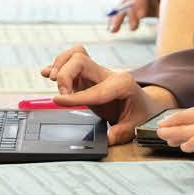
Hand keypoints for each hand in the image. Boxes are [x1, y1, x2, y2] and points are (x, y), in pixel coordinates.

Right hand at [38, 45, 167, 142]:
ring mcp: (97, 73)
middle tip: (61, 96)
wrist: (146, 104)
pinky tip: (47, 72)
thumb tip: (107, 139)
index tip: (58, 100)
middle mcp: (108, 74)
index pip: (94, 89)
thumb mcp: (135, 126)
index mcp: (122, 84)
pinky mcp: (88, 76)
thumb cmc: (141, 113)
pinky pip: (72, 61)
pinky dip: (58, 65)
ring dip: (60, 66)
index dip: (74, 96)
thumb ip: (121, 133)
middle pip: (81, 61)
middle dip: (65, 76)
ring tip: (53, 81)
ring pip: (75, 55)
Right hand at [108, 0, 164, 32]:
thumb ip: (166, 7)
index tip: (141, 16)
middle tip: (134, 27)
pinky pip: (121, 9)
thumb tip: (162, 21)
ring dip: (119, 17)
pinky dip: (115, 18)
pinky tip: (111, 28)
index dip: (140, 2)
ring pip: (124, 3)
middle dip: (132, 12)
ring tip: (114, 29)